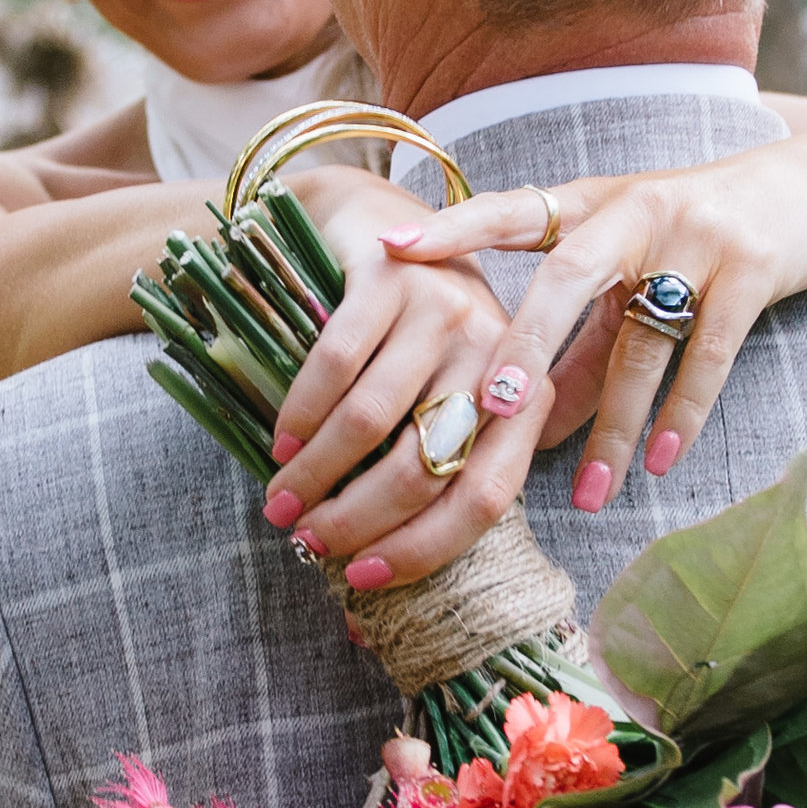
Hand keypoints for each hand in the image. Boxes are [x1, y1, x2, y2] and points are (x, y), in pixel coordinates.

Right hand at [255, 170, 518, 586]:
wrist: (375, 222)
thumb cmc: (410, 338)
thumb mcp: (439, 396)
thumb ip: (429, 469)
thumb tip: (373, 584)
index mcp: (526, 396)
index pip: (486, 495)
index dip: (424, 546)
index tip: (365, 577)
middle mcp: (496, 351)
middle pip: (426, 464)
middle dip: (357, 518)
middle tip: (308, 542)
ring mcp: (443, 308)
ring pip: (372, 421)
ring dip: (317, 475)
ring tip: (282, 503)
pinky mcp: (391, 275)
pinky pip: (335, 365)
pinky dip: (300, 415)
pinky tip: (281, 444)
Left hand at [377, 139, 806, 517]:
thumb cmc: (698, 234)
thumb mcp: (631, 265)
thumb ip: (580, 332)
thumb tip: (528, 424)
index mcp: (591, 202)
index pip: (509, 212)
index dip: (451, 232)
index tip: (389, 255)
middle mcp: (634, 210)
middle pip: (566, 280)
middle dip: (525, 346)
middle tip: (489, 409)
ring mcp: (696, 237)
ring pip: (640, 342)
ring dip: (613, 426)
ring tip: (590, 494)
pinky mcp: (753, 269)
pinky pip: (709, 355)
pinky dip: (681, 414)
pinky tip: (659, 462)